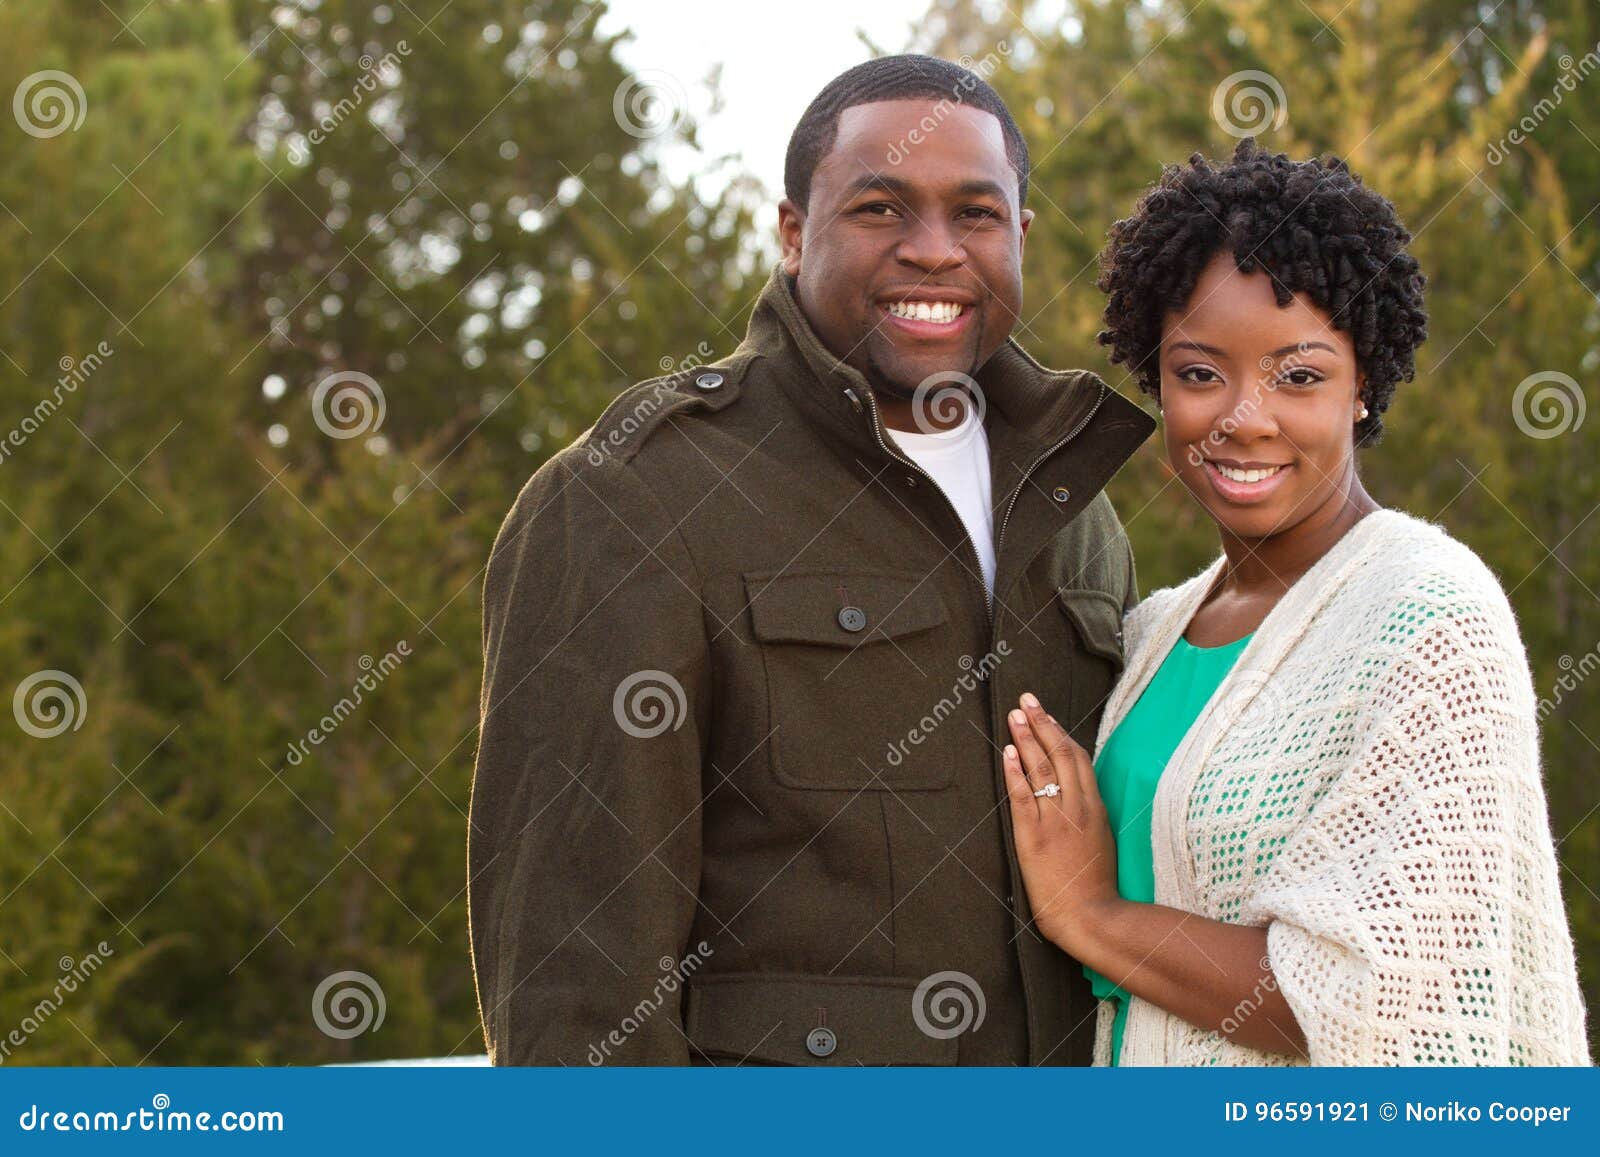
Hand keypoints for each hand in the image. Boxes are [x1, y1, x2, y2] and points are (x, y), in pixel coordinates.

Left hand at [1002, 692, 1120, 951]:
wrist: (1092, 914)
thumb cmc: (1097, 886)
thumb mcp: (1101, 842)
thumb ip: (1089, 816)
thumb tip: (1078, 797)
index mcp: (1095, 808)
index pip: (1078, 759)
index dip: (1061, 733)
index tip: (1047, 715)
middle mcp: (1077, 807)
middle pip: (1060, 754)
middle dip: (1042, 724)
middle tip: (1027, 701)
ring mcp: (1056, 820)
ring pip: (1041, 769)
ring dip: (1026, 739)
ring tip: (1014, 716)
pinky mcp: (1035, 836)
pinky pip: (1023, 796)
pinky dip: (1015, 772)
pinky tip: (1008, 753)